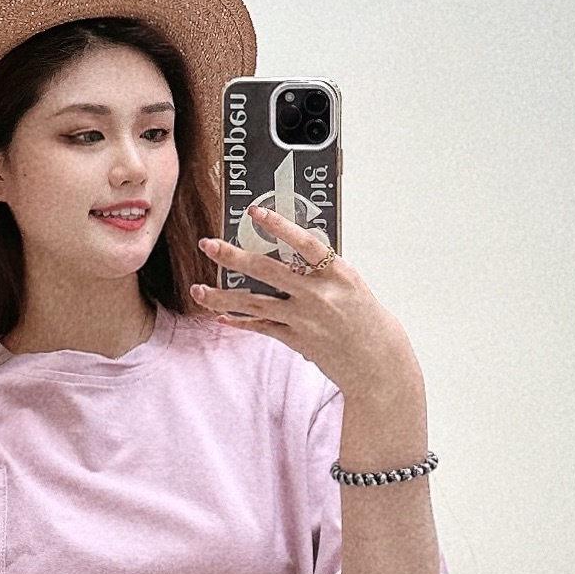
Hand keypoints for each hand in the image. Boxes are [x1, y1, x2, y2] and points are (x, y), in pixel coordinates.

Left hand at [192, 205, 419, 401]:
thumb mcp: (350, 285)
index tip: (254, 212)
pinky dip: (240, 322)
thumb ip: (321, 269)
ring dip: (222, 296)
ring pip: (255, 303)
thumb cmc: (365, 319)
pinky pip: (262, 328)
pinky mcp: (297, 340)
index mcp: (337, 273)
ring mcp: (305, 319)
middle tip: (207, 245)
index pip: (304, 243)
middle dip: (233, 257)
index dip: (279, 226)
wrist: (376, 361)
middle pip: (267, 271)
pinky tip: (221, 317)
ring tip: (197, 290)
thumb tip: (291, 252)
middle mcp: (318, 294)